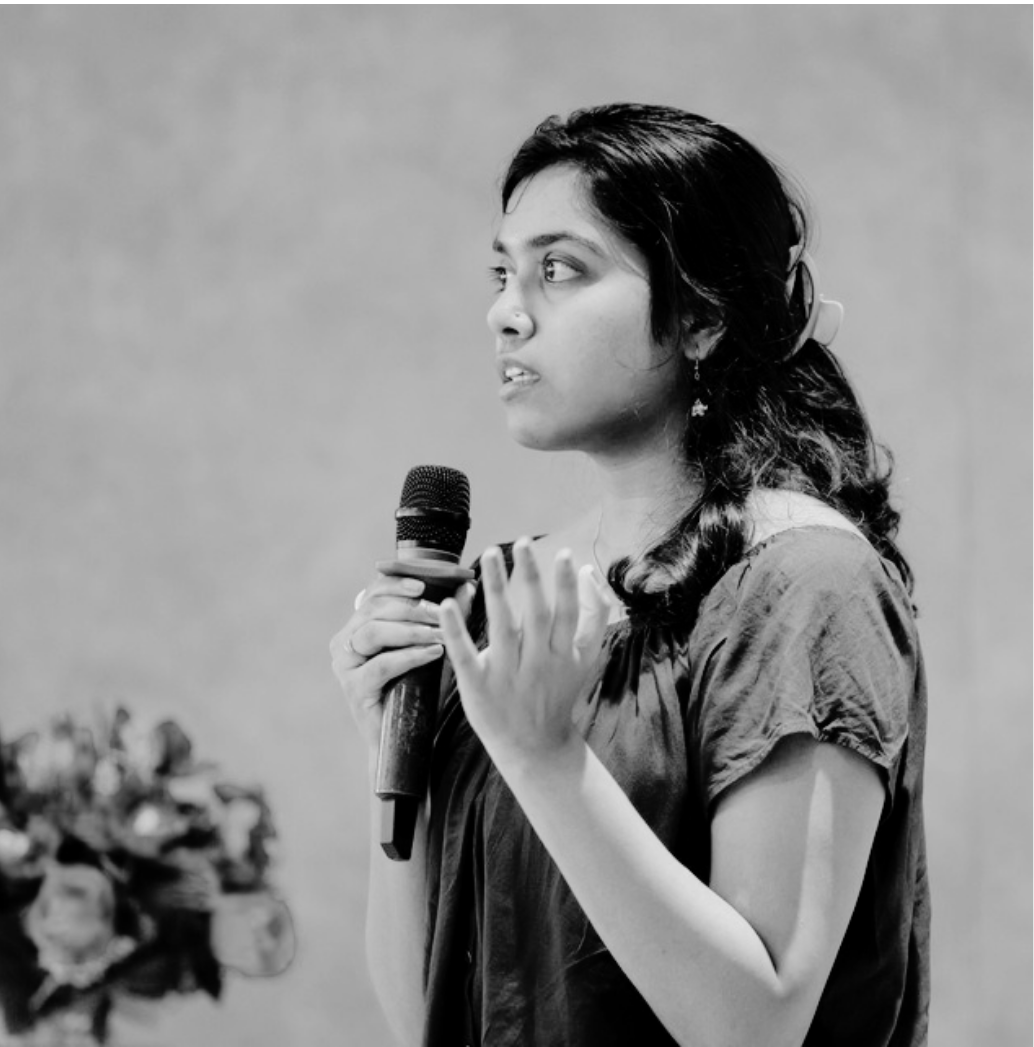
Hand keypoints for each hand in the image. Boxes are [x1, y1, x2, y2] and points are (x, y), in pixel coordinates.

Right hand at [330, 575, 473, 751]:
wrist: (406, 740)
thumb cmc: (419, 690)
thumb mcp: (434, 647)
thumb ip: (447, 617)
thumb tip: (467, 586)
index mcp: (358, 627)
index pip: (373, 594)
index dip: (396, 584)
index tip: (423, 585)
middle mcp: (345, 642)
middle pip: (373, 609)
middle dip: (411, 607)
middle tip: (441, 612)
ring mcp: (345, 666)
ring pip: (374, 632)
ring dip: (412, 629)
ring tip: (440, 633)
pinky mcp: (353, 688)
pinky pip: (382, 664)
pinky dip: (410, 655)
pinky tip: (434, 652)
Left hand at [439, 539, 611, 766]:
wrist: (535, 747)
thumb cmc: (558, 692)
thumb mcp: (586, 657)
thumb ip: (593, 615)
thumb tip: (589, 571)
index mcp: (563, 654)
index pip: (567, 614)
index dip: (566, 585)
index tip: (564, 554)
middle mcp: (537, 662)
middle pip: (535, 614)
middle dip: (529, 577)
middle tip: (523, 543)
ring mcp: (507, 675)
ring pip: (502, 626)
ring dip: (495, 588)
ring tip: (489, 554)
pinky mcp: (478, 687)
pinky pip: (466, 655)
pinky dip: (456, 630)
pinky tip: (447, 604)